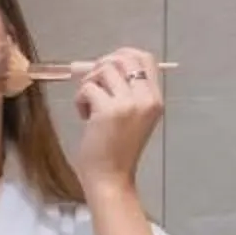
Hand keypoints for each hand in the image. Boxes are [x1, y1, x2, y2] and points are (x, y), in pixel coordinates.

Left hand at [69, 45, 163, 193]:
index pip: (144, 58)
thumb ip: (122, 90)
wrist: (110, 178)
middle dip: (101, 66)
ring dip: (89, 84)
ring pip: (103, 69)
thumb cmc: (116, 150)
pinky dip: (80, 99)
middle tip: (93, 85)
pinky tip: (84, 117)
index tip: (106, 70)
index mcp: (155, 99)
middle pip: (123, 58)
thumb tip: (95, 64)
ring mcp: (129, 104)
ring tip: (89, 105)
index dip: (122, 55)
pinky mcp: (109, 111)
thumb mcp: (130, 116)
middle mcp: (146, 99)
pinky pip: (88, 87)